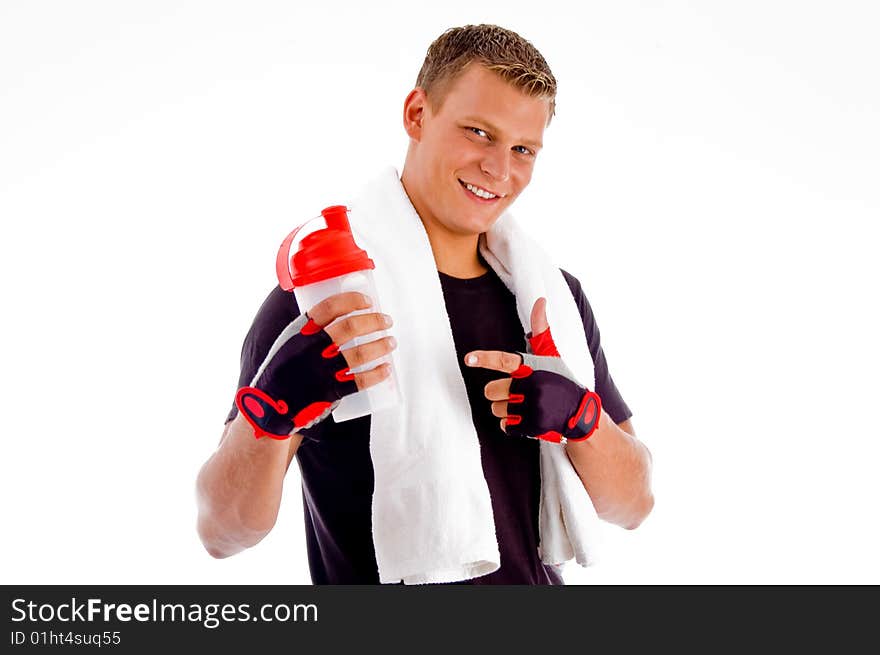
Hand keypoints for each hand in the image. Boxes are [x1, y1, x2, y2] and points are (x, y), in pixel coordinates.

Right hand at [236, 292, 395, 439]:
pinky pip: (360, 380)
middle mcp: (311, 348)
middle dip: (374, 321)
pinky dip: (377, 374)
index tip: (367, 300)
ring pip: (359, 354)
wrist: (269, 407)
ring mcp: (321, 370)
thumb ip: (309, 332)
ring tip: (391, 342)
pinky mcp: (329, 391)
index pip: (329, 307)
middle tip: (387, 321)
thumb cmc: (281, 371)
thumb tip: (341, 316)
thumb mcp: (288, 344)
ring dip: (380, 346)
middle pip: (350, 327)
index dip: (352, 300)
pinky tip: (386, 369)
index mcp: (299, 332)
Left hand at [465, 298, 600, 443]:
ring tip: (524, 406)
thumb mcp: (552, 355)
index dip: (484, 358)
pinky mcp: (533, 425)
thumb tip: (540, 300)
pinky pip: (506, 426)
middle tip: (514, 393)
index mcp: (533, 367)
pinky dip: (512, 425)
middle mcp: (532, 386)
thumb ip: (541, 329)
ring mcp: (533, 407)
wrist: (580, 412)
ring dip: (506, 410)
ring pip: (497, 410)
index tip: (468, 358)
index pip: (504, 360)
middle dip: (498, 393)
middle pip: (491, 391)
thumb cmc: (562, 380)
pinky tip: (526, 420)